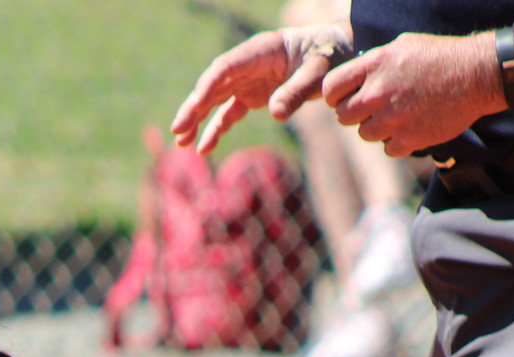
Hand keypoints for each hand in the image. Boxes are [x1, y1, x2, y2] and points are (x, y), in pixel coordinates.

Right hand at [170, 24, 353, 154]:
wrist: (336, 52)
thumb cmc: (328, 56)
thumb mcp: (318, 72)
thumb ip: (297, 91)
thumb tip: (274, 114)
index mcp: (259, 51)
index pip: (225, 68)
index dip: (208, 87)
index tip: (195, 106)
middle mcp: (247, 65)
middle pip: (213, 85)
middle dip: (194, 107)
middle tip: (178, 129)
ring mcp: (247, 81)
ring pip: (215, 100)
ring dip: (198, 121)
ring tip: (182, 143)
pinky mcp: (252, 95)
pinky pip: (228, 113)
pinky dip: (216, 129)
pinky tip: (204, 147)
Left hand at [322, 32, 506, 155]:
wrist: (477, 75)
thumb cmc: (441, 57)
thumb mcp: (402, 47)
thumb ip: (373, 64)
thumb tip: (354, 79)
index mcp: (373, 66)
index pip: (331, 89)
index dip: (335, 96)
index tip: (345, 98)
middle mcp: (377, 93)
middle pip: (343, 116)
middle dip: (356, 113)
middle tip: (375, 108)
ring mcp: (392, 118)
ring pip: (365, 134)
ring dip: (378, 128)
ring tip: (399, 114)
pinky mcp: (408, 139)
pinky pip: (388, 149)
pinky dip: (398, 142)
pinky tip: (412, 127)